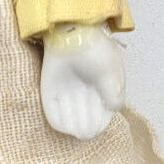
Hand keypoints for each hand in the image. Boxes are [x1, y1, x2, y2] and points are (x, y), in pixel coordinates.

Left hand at [40, 22, 124, 139]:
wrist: (71, 31)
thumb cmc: (95, 49)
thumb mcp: (111, 72)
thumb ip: (113, 92)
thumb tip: (113, 109)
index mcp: (102, 88)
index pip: (102, 114)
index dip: (101, 124)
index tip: (99, 126)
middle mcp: (84, 92)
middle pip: (87, 118)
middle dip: (88, 128)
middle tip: (87, 131)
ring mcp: (67, 92)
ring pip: (71, 117)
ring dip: (75, 127)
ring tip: (78, 129)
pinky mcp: (50, 90)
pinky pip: (52, 111)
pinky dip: (58, 122)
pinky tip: (65, 126)